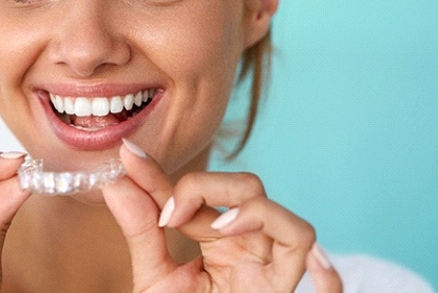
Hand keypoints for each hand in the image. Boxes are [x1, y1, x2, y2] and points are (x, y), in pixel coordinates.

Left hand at [103, 141, 342, 291]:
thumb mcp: (154, 279)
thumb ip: (140, 231)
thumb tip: (116, 182)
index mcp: (219, 238)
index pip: (198, 191)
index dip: (163, 174)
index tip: (130, 157)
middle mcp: (249, 246)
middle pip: (250, 189)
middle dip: (208, 185)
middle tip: (169, 215)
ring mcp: (270, 270)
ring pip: (290, 224)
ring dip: (255, 212)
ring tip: (216, 228)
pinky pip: (322, 274)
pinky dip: (313, 257)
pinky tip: (282, 254)